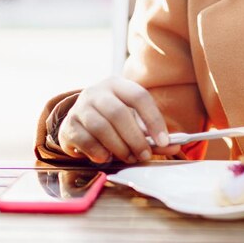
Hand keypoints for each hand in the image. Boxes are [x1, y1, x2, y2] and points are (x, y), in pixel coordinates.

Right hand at [57, 76, 181, 163]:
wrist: (79, 121)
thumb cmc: (113, 121)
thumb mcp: (134, 122)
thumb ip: (152, 135)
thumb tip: (175, 148)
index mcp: (117, 85)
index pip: (139, 96)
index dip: (154, 120)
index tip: (164, 141)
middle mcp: (96, 92)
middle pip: (118, 113)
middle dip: (135, 138)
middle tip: (144, 155)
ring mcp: (79, 107)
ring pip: (101, 127)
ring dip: (118, 147)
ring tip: (128, 157)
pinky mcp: (68, 125)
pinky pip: (85, 140)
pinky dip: (99, 152)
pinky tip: (106, 157)